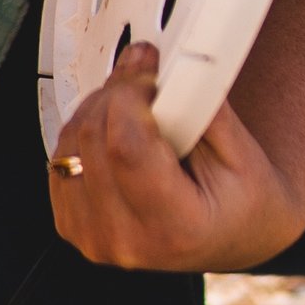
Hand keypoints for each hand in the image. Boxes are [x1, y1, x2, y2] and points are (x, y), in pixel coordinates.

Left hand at [47, 39, 304, 272]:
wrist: (234, 237)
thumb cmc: (242, 204)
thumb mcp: (243, 152)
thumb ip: (200, 104)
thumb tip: (164, 64)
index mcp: (174, 228)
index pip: (124, 146)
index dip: (132, 94)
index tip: (152, 75)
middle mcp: (125, 239)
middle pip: (93, 137)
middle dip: (120, 93)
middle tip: (154, 84)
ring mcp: (93, 235)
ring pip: (70, 141)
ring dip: (102, 109)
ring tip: (143, 115)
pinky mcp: (72, 224)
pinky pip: (62, 155)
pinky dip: (88, 132)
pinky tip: (121, 136)